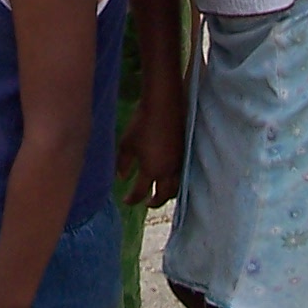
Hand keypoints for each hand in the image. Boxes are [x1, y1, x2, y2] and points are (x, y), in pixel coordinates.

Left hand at [117, 89, 184, 207]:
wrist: (164, 105)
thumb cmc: (141, 124)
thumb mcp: (127, 144)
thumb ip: (123, 163)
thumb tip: (121, 178)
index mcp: (151, 170)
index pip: (140, 192)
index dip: (132, 199)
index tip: (126, 201)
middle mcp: (167, 171)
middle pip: (163, 196)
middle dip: (154, 202)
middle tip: (146, 202)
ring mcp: (179, 163)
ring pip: (176, 188)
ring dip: (167, 194)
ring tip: (160, 192)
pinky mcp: (186, 154)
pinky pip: (182, 175)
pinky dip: (175, 182)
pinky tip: (169, 177)